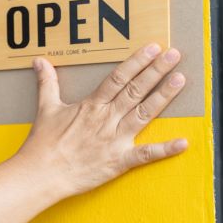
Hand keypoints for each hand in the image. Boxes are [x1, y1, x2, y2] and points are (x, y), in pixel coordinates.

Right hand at [16, 45, 188, 201]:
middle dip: (156, 71)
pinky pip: (145, 155)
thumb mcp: (45, 109)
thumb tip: (39, 61)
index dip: (137, 62)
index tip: (153, 48)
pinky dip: (164, 150)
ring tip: (180, 79)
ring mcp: (115, 140)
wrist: (41, 174)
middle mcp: (106, 119)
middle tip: (174, 54)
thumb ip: (47, 83)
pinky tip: (183, 143)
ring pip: (144, 113)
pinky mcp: (119, 161)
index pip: (118, 78)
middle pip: (135, 90)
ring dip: (163, 96)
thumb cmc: (43, 144)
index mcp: (91, 106)